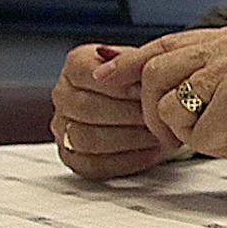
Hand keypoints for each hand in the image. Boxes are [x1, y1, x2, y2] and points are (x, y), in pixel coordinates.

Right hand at [50, 42, 169, 180]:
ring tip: (155, 135)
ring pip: (86, 138)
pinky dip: (125, 161)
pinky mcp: (73, 158)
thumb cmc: (151, 86)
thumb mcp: (149, 64)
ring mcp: (64, 128)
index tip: (144, 92)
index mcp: (76, 64)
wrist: (162, 109)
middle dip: (127, 114)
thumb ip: (133, 61)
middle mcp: (64, 94)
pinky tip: (149, 152)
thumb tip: (114, 65)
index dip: (119, 86)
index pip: (87, 74)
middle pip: (85, 108)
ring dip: (127, 139)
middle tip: (155, 117)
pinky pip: (93, 165)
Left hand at [122, 25, 226, 171]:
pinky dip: (221, 149)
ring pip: (172, 109)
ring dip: (194, 136)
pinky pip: (200, 136)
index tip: (105, 78)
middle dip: (156, 115)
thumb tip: (166, 87)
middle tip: (180, 135)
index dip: (130, 63)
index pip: (165, 44)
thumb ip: (214, 73)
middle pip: (155, 75)